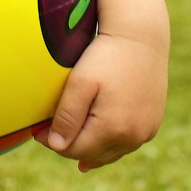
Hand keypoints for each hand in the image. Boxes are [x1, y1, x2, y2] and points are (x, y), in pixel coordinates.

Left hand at [41, 30, 167, 170]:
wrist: (142, 36)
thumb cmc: (108, 55)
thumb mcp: (80, 82)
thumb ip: (67, 116)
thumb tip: (56, 146)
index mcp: (114, 129)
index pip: (74, 150)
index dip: (53, 142)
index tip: (38, 130)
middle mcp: (134, 137)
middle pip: (92, 155)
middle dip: (70, 145)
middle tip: (51, 131)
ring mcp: (146, 132)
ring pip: (110, 153)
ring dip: (91, 148)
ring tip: (71, 139)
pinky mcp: (152, 124)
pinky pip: (126, 144)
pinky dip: (110, 142)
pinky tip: (99, 140)